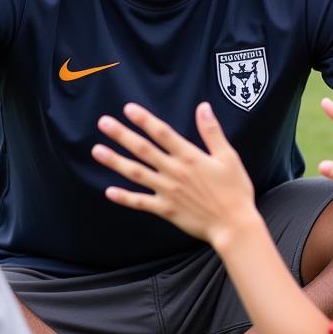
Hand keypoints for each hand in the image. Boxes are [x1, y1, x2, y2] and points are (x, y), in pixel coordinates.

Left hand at [92, 101, 258, 250]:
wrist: (234, 226)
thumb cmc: (235, 190)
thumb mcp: (228, 157)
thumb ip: (212, 132)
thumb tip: (203, 107)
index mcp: (189, 157)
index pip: (162, 133)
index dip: (144, 120)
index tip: (128, 109)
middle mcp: (174, 172)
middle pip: (143, 150)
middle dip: (122, 135)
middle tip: (103, 123)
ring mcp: (168, 191)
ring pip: (136, 173)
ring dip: (115, 162)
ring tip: (97, 151)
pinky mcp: (166, 209)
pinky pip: (141, 202)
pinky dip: (125, 198)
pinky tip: (109, 191)